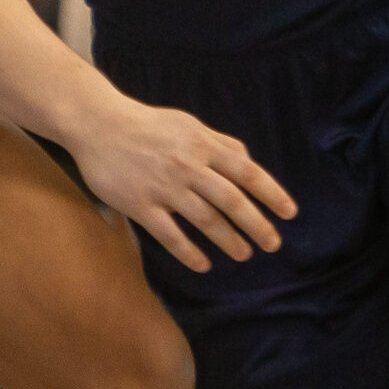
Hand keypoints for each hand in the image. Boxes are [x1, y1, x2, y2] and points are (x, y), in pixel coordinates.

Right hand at [73, 92, 294, 274]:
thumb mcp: (189, 124)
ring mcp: (164, 188)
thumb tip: (247, 159)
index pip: (247, 171)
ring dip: (229, 240)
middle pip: (231, 201)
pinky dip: (189, 252)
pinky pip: (170, 235)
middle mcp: (188, 167)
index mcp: (203, 145)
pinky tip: (204, 264)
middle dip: (257, 225)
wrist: (98, 124)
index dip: (271, 193)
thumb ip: (219, 142)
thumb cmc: (148, 125)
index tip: (289, 213)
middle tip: (273, 244)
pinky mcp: (140, 205)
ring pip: (205, 220)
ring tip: (244, 254)